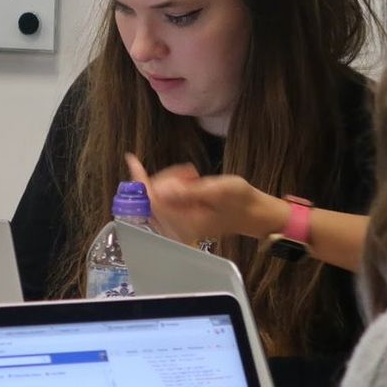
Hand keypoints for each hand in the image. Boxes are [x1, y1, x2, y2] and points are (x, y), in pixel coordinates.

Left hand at [126, 154, 282, 245]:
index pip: (153, 201)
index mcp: (186, 222)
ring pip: (160, 195)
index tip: (133, 159)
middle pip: (154, 196)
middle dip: (167, 178)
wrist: (254, 213)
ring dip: (174, 180)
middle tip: (192, 173)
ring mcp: (178, 224)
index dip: (140, 180)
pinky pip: (167, 198)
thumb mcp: (219, 190)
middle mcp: (178, 226)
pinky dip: (176, 186)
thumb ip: (190, 191)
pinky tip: (193, 182)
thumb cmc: (241, 200)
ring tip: (196, 177)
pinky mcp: (180, 218)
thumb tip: (162, 189)